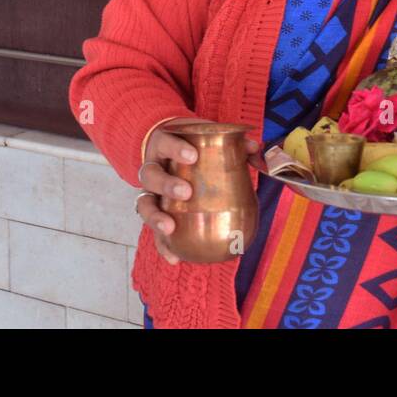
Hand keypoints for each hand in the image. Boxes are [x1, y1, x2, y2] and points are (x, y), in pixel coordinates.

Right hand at [135, 119, 261, 265]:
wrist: (171, 151)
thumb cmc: (191, 145)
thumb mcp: (206, 139)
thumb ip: (233, 143)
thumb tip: (253, 148)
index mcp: (163, 145)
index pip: (164, 143)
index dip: (175, 149)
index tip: (193, 155)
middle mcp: (151, 168)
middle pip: (150, 176)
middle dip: (167, 184)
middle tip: (186, 192)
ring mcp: (150, 192)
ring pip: (144, 204)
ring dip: (156, 218)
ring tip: (170, 228)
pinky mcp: (154, 213)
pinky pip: (154, 231)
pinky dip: (162, 246)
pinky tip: (175, 258)